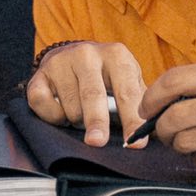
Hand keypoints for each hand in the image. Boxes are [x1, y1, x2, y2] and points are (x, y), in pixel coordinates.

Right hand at [25, 41, 146, 146]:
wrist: (71, 56)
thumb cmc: (106, 76)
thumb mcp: (127, 80)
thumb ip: (140, 102)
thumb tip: (156, 132)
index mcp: (116, 55)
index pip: (126, 92)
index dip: (131, 119)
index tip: (135, 142)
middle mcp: (87, 53)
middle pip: (93, 95)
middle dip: (97, 121)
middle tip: (98, 142)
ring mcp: (61, 62)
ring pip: (70, 106)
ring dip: (77, 121)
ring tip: (82, 116)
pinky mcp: (39, 74)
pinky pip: (43, 104)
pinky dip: (53, 117)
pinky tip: (62, 112)